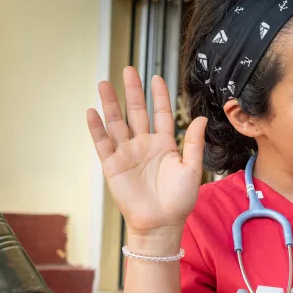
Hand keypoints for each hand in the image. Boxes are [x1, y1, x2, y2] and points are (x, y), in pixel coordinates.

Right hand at [87, 66, 206, 236]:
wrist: (161, 223)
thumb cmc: (179, 200)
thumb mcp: (191, 168)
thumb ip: (194, 143)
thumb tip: (200, 118)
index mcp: (164, 145)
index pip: (161, 114)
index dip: (159, 96)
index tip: (156, 77)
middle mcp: (144, 145)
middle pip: (137, 112)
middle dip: (133, 91)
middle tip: (129, 70)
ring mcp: (127, 153)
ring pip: (117, 122)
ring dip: (110, 103)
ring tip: (105, 83)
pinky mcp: (112, 165)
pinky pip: (102, 142)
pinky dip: (96, 127)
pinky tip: (92, 111)